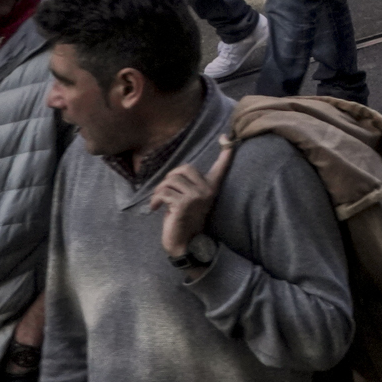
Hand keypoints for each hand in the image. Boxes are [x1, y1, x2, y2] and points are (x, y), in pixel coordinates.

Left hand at [150, 141, 234, 264]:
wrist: (183, 244)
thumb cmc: (183, 221)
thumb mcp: (188, 200)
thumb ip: (187, 186)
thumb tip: (176, 173)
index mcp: (210, 187)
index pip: (221, 166)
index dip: (225, 151)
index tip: (226, 137)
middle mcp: (207, 189)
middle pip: (183, 168)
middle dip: (168, 179)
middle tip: (163, 193)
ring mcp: (197, 196)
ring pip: (170, 180)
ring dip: (159, 191)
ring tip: (159, 203)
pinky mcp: (185, 203)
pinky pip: (164, 192)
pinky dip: (155, 200)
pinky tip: (155, 209)